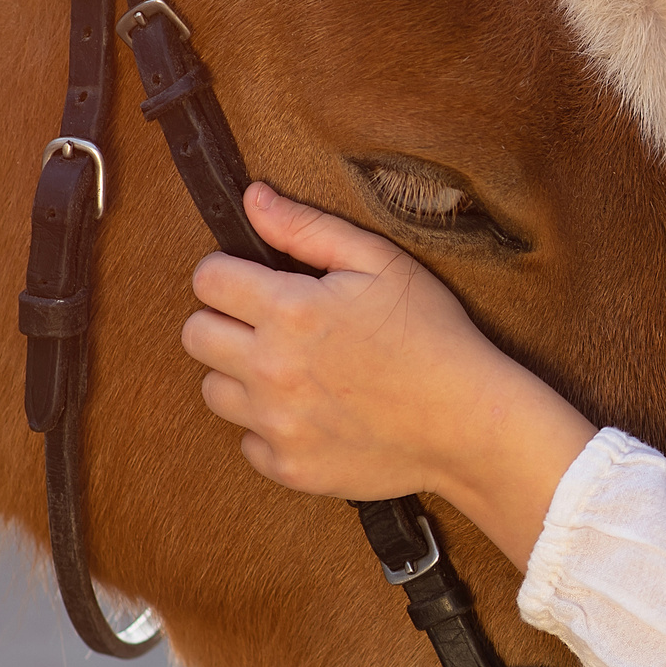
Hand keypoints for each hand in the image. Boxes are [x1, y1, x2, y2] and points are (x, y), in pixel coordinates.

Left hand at [181, 183, 595, 563]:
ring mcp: (276, 423)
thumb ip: (308, 228)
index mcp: (290, 310)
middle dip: (225, 321)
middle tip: (270, 325)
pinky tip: (313, 412)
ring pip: (213, 390)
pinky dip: (270, 427)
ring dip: (241, 375)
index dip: (230, 273)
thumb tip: (252, 199)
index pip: (208, 280)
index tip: (258, 282)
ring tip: (292, 370)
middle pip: (195, 335)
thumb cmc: (434, 336)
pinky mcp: (288, 467)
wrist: (470, 424)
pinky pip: (247, 441)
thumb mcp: (381, 263)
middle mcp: (271, 369)